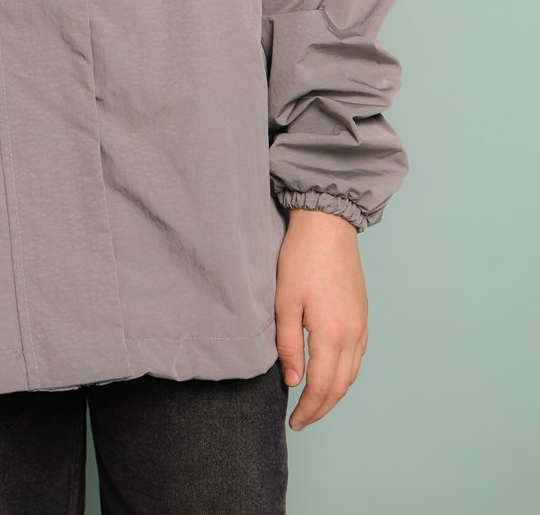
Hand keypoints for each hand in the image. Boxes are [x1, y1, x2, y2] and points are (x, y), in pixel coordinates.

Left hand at [274, 208, 368, 431]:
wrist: (328, 225)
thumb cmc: (301, 258)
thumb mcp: (285, 302)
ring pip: (352, 374)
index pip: (321, 386)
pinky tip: (331, 374)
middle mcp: (353, 334)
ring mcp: (361, 325)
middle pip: (340, 387)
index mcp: (332, 333)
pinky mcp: (362, 315)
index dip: (307, 409)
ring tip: (313, 403)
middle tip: (301, 421)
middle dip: (320, 408)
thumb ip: (289, 345)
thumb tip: (293, 382)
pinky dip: (345, 375)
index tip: (293, 422)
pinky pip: (358, 357)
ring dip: (334, 394)